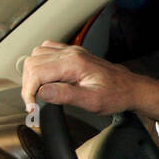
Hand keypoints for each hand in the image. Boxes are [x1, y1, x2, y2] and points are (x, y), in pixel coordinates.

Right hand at [20, 40, 158, 128]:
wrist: (130, 88)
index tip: (32, 107)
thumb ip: (66, 95)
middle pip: (33, 62)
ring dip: (32, 74)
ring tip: (38, 92)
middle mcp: (70, 53)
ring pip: (37, 55)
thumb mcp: (92, 101)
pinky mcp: (72, 54)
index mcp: (74, 63)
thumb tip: (42, 92)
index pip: (37, 72)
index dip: (29, 91)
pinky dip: (39, 64)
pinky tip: (45, 78)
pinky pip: (47, 52)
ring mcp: (71, 51)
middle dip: (28, 84)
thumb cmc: (116, 95)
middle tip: (34, 102)